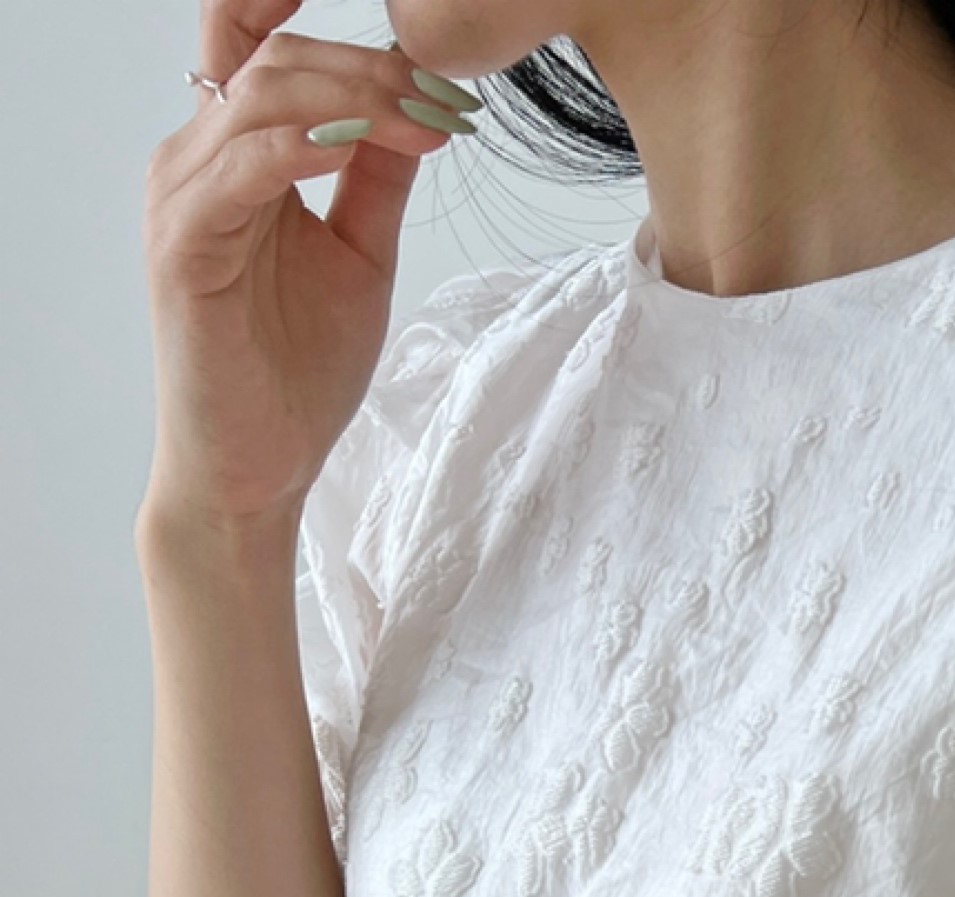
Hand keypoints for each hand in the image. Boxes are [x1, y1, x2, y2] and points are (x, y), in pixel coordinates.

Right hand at [141, 3, 471, 528]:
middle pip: (274, 56)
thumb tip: (422, 110)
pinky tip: (359, 149)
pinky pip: (243, 167)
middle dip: (368, 63)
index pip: (265, 44)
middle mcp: (197, 160)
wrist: (258, 467)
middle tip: (446, 92)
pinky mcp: (183, 245)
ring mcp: (184, 197)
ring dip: (354, 97)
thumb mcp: (360, 256)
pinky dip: (304, 147)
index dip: (333, 27)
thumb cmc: (297, 372)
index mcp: (236, 155)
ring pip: (260, 96)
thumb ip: (378, 180)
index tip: (427, 54)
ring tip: (425, 118)